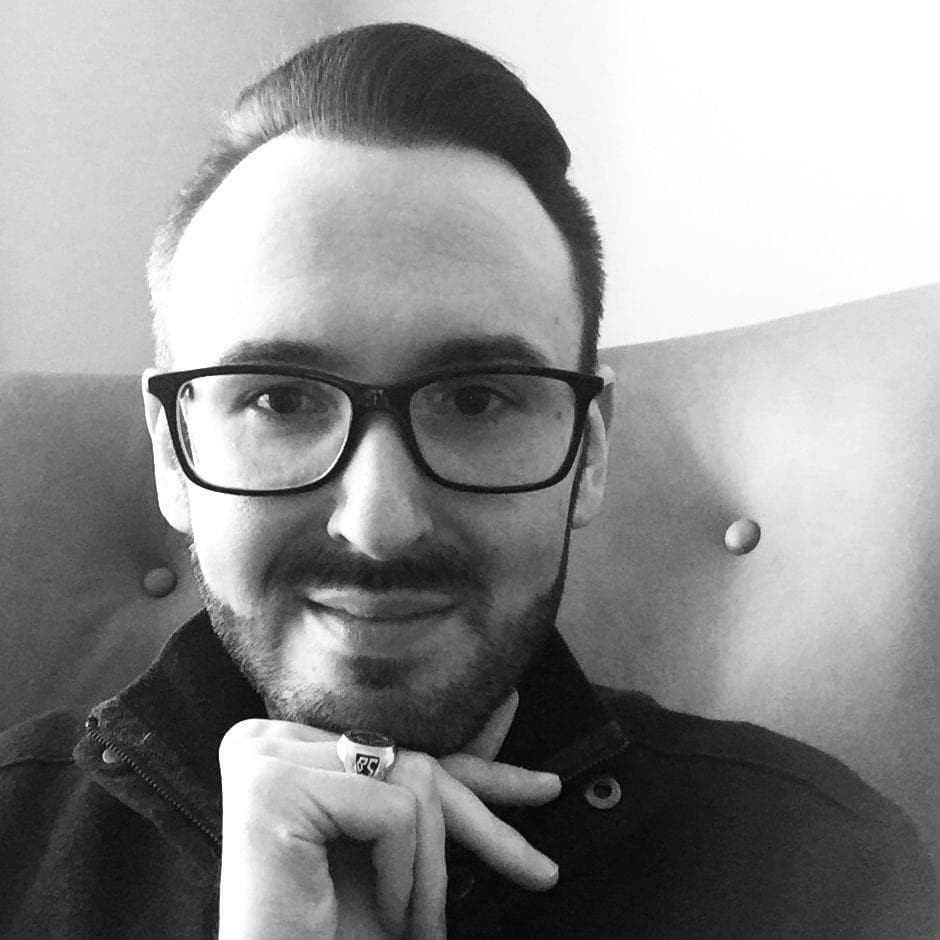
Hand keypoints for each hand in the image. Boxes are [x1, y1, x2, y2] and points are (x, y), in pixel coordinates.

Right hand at [217, 693, 559, 938]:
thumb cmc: (329, 930)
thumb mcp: (393, 848)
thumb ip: (430, 780)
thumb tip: (500, 712)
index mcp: (290, 745)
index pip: (398, 744)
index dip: (478, 762)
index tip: (535, 765)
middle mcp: (268, 738)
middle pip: (412, 761)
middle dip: (484, 824)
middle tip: (539, 871)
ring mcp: (266, 756)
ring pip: (414, 784)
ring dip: (430, 872)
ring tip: (413, 925)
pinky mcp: (276, 785)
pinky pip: (394, 814)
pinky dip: (405, 878)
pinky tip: (385, 917)